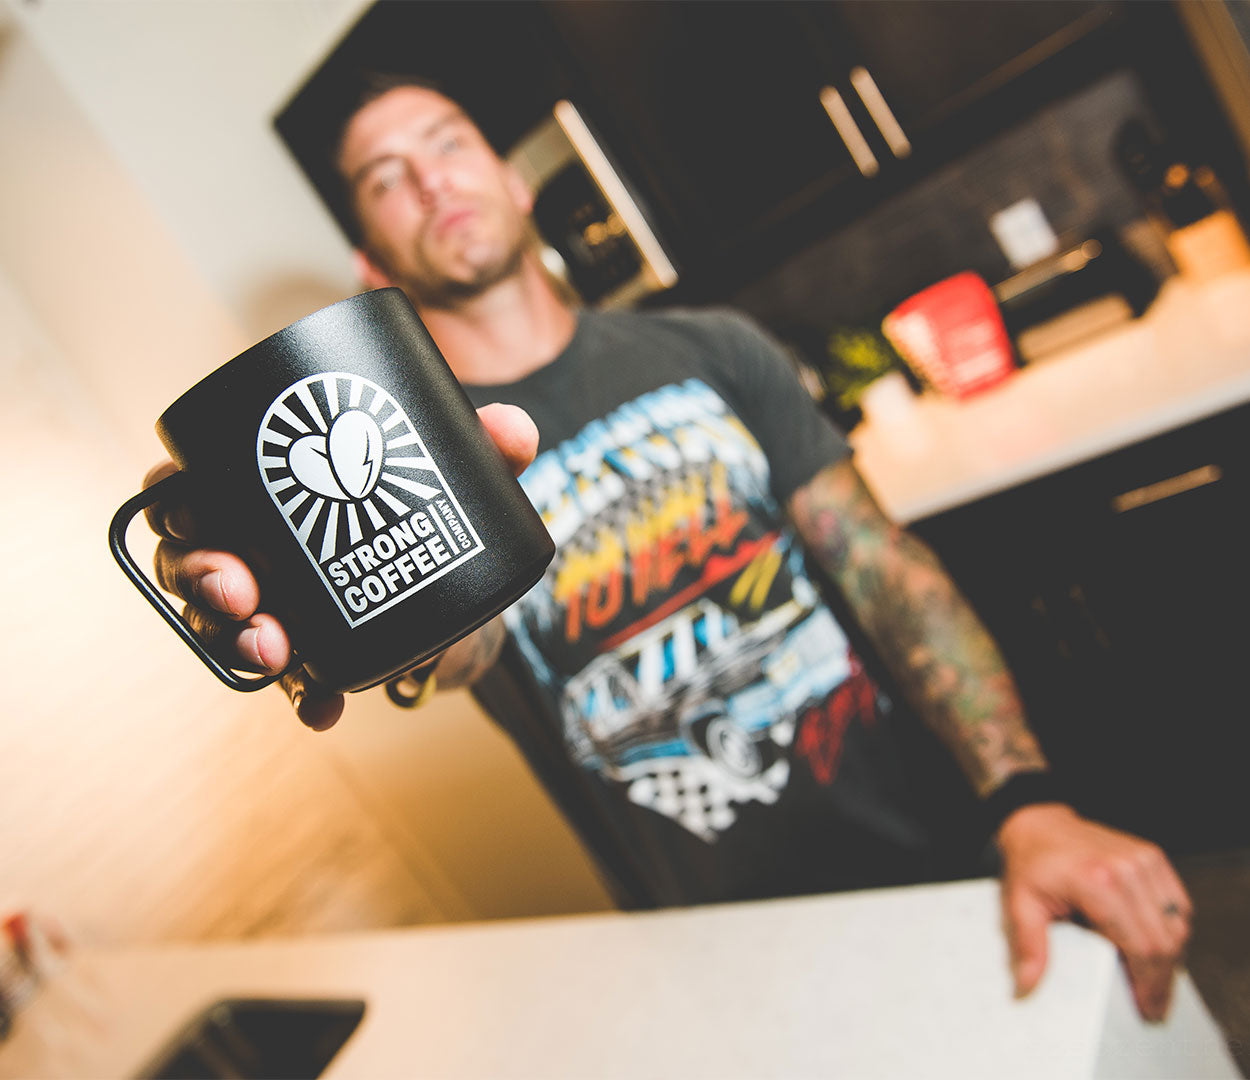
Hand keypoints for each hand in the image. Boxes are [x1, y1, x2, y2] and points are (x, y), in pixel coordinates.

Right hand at [143, 402, 538, 730]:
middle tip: (241, 588)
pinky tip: (320, 709)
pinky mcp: (316, 660)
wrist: (470, 597)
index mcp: (270, 496)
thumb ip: (486, 450)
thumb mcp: (459, 480)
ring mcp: (280, 612)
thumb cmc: (435, 518)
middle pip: (194, 562)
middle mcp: (259, 554)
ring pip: (227, 628)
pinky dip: (303, 697)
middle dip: (202, 577)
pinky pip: (292, 684)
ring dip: (237, 642)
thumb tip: (512, 427)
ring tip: (272, 650)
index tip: (188, 507)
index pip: (191, 490)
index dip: (171, 500)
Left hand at [995, 803, 1190, 1021]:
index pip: (1141, 945)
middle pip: (1165, 940)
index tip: (1147, 1009)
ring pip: (1178, 924)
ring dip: (1170, 957)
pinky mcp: (1152, 856)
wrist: (1038, 823)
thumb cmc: (1030, 864)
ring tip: (1153, 981)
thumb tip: (1027, 985)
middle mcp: (1127, 869)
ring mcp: (1144, 860)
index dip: (1148, 983)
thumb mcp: (1020, 904)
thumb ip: (1029, 946)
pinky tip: (1156, 947)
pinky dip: (1172, 929)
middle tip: (1154, 1005)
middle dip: (1163, 980)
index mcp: (1098, 882)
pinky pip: (1178, 903)